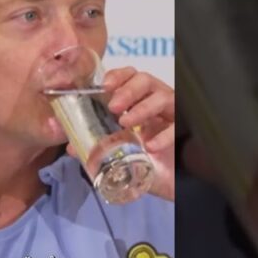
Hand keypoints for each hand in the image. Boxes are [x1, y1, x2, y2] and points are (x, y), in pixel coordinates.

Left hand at [66, 67, 175, 201]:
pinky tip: (150, 146)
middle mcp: (156, 102)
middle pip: (146, 80)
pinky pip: (177, 126)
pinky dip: (163, 135)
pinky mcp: (185, 132)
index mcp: (139, 100)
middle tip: (113, 107)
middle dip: (128, 90)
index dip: (119, 76)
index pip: (131, 76)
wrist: (169, 182)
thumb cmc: (144, 159)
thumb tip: (72, 147)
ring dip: (142, 107)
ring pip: (163, 96)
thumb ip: (97, 145)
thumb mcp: (118, 150)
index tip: (106, 86)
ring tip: (126, 123)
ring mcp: (172, 115)